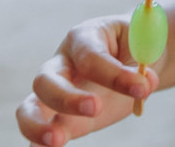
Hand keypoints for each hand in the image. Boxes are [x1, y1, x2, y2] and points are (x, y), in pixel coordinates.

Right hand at [15, 15, 160, 146]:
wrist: (135, 59)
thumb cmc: (136, 48)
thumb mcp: (144, 47)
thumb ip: (142, 65)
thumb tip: (144, 86)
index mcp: (84, 37)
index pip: (91, 56)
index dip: (114, 73)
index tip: (142, 87)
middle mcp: (62, 63)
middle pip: (46, 80)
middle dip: (68, 97)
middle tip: (96, 108)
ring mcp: (54, 92)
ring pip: (29, 107)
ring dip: (37, 125)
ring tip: (57, 140)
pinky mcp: (57, 117)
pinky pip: (37, 131)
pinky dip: (37, 143)